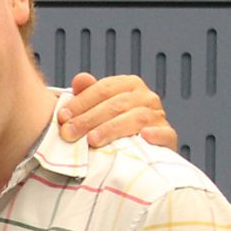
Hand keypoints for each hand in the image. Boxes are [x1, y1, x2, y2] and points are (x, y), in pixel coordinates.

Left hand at [58, 73, 176, 148]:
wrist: (141, 150)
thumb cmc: (114, 126)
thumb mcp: (99, 108)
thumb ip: (88, 94)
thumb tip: (80, 79)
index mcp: (129, 85)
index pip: (103, 89)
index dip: (80, 102)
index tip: (61, 117)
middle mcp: (146, 97)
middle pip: (116, 104)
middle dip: (88, 119)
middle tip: (68, 133)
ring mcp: (158, 116)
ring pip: (136, 118)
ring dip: (111, 129)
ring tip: (92, 140)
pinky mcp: (169, 137)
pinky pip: (165, 134)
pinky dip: (154, 135)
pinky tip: (142, 138)